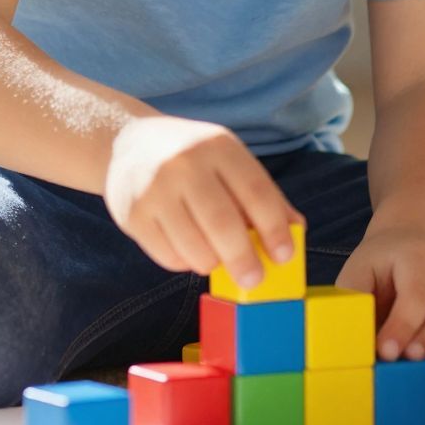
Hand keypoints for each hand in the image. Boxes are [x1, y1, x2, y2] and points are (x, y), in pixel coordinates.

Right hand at [104, 116, 303, 287]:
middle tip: (254, 279)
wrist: (129, 144)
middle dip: (244, 260)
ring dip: (213, 263)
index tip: (284, 256)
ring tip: (216, 257)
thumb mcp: (229, 160)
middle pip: (223, 224)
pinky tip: (187, 247)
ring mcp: (153, 190)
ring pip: (195, 248)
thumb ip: (263, 194)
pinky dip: (186, 262)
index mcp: (218, 146)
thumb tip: (296, 231)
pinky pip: (169, 257)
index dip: (275, 229)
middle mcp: (184, 164)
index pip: (256, 192)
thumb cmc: (192, 158)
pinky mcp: (131, 215)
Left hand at [336, 221, 424, 362]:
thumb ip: (354, 300)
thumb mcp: (358, 272)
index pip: (418, 293)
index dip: (403, 325)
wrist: (410, 247)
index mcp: (418, 257)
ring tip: (417, 363)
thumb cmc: (380, 266)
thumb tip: (350, 338)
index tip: (385, 351)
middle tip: (408, 358)